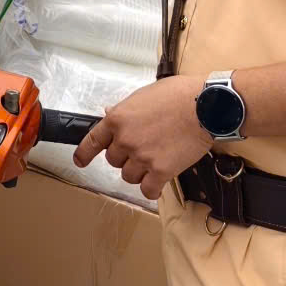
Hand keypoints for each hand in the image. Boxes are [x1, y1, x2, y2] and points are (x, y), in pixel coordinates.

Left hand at [72, 75, 211, 201]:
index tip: (80, 161)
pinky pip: (148, 190)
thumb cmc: (178, 95)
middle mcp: (126, 140)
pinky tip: (158, 181)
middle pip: (113, 161)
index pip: (92, 141)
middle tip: (142, 149)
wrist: (205, 107)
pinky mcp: (161, 172)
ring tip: (155, 160)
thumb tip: (111, 115)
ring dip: (139, 172)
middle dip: (124, 157)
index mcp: (118, 119)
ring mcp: (142, 157)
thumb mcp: (144, 95)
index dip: (84, 154)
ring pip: (129, 176)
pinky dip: (152, 188)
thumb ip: (125, 110)